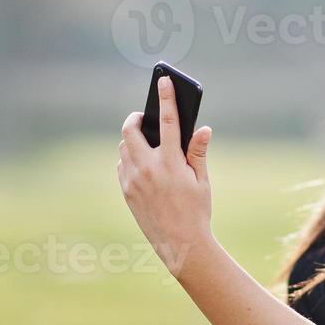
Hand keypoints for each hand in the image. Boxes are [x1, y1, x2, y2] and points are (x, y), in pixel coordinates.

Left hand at [117, 75, 213, 277]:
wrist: (180, 244)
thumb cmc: (196, 210)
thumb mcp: (202, 180)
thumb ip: (197, 151)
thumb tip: (202, 128)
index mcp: (170, 163)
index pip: (168, 121)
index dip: (166, 98)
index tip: (164, 80)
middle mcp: (148, 168)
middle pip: (131, 130)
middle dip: (136, 119)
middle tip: (145, 117)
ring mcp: (133, 180)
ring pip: (124, 147)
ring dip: (133, 140)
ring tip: (147, 141)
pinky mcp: (126, 191)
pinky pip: (122, 166)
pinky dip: (129, 159)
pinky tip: (142, 163)